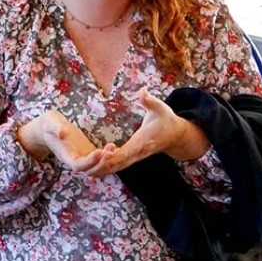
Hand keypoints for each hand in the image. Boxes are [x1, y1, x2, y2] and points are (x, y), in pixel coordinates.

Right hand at [18, 110, 105, 171]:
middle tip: (110, 150)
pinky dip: (107, 157)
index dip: (89, 161)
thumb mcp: (51, 123)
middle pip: (89, 171)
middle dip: (101, 163)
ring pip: (96, 167)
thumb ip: (56, 128)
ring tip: (112, 147)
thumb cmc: (49, 124)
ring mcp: (83, 157)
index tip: (98, 151)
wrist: (49, 128)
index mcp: (65, 156)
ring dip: (106, 161)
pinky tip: (113, 148)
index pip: (78, 165)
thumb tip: (62, 133)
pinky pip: (99, 160)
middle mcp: (75, 160)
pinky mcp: (88, 152)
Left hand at [86, 89, 210, 177]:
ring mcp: (135, 157)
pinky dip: (107, 168)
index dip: (115, 154)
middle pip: (119, 163)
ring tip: (86, 168)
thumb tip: (143, 91)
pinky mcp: (133, 157)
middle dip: (104, 165)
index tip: (104, 154)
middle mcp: (138, 153)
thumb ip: (150, 101)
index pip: (127, 151)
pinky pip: (118, 166)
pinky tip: (94, 168)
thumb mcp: (160, 108)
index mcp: (142, 142)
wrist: (176, 136)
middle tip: (87, 163)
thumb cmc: (166, 120)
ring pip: (117, 168)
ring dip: (103, 169)